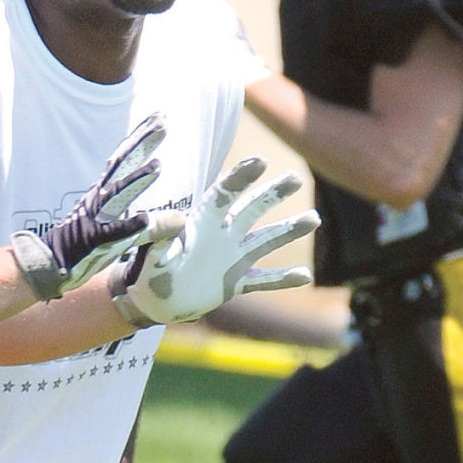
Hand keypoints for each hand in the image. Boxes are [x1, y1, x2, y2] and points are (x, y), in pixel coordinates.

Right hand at [10, 113, 184, 300]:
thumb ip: (152, 226)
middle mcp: (99, 199)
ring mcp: (95, 217)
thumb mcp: (123, 233)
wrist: (52, 264)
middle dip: (142, 144)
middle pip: (122, 166)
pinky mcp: (93, 240)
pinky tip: (143, 220)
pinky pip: (112, 232)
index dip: (142, 139)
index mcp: (105, 193)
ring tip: (158, 165)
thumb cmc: (86, 246)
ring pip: (117, 194)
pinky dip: (127, 225)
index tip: (159, 118)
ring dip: (136, 180)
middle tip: (162, 122)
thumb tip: (182, 219)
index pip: (126, 161)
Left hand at [110, 156, 318, 325]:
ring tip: (314, 218)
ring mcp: (232, 258)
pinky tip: (305, 276)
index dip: (241, 177)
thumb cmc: (149, 272)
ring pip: (266, 240)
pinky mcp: (235, 282)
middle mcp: (222, 235)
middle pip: (252, 208)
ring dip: (288, 230)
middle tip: (296, 177)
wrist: (153, 301)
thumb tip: (175, 220)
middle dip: (273, 193)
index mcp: (201, 222)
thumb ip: (160, 237)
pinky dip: (282, 279)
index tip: (260, 161)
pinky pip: (263, 279)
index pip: (225, 193)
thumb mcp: (152, 254)